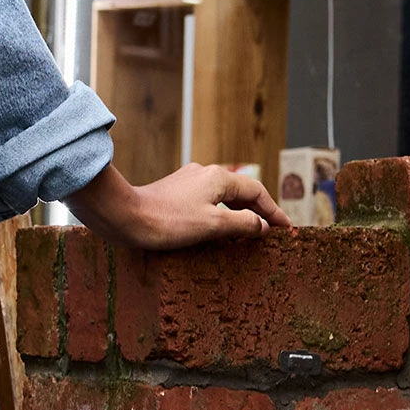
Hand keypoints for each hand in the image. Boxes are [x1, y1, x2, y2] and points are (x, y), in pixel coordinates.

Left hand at [70, 160, 292, 250]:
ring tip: (248, 235)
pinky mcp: (173, 194)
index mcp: (218, 178)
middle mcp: (204, 174)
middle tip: (271, 232)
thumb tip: (260, 225)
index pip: (256, 192)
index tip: (285, 229)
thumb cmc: (167, 222)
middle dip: (257, 212)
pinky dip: (219, 215)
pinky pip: (206, 203)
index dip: (273, 211)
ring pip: (222, 197)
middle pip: (240, 192)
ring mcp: (187, 183)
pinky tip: (217, 231)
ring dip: (238, 214)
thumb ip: (241, 224)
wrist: (123, 217)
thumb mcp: (212, 225)